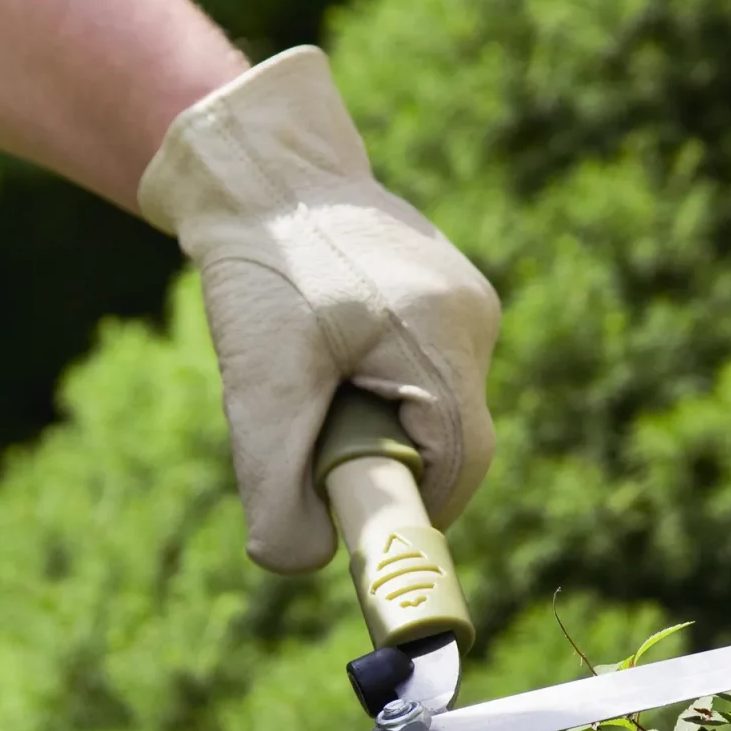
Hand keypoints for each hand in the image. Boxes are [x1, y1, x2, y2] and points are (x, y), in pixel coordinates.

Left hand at [139, 47, 500, 574]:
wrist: (261, 168)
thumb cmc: (261, 267)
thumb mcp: (257, 383)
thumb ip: (275, 483)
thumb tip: (298, 561)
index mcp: (444, 336)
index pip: (460, 466)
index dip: (413, 510)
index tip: (357, 521)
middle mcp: (474, 318)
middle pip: (449, 440)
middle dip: (382, 459)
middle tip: (312, 439)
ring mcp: (466, 302)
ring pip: (432, 406)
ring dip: (374, 419)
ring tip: (311, 377)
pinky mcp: (445, 296)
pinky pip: (422, 370)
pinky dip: (373, 385)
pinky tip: (324, 350)